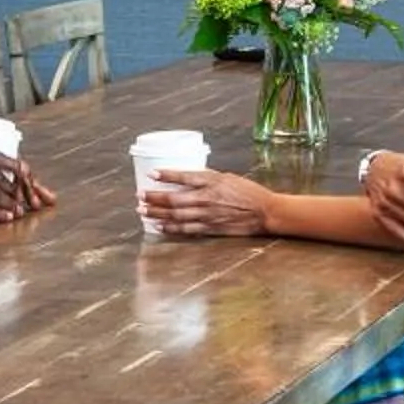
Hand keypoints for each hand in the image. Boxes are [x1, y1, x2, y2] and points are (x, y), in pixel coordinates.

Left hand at [137, 168, 276, 237]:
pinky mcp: (209, 228)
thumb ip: (206, 178)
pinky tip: (159, 226)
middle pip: (173, 199)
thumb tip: (186, 177)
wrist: (263, 211)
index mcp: (211, 181)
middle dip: (154, 197)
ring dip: (157, 213)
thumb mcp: (225, 177)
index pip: (183, 176)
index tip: (151, 174)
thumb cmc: (246, 191)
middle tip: (139, 196)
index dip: (165, 175)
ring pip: (175, 215)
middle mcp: (206, 198)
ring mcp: (206, 214)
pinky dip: (170, 228)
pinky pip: (186, 229)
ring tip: (142, 211)